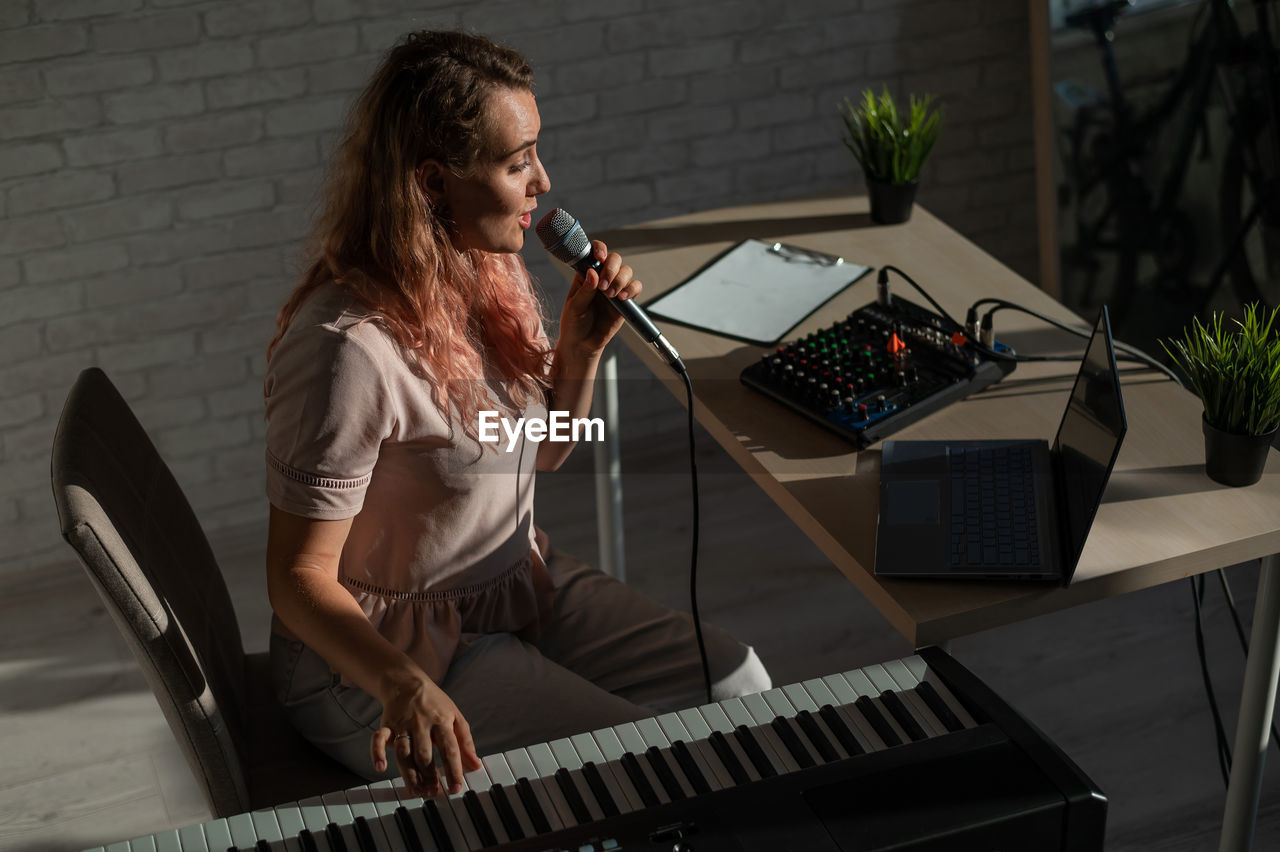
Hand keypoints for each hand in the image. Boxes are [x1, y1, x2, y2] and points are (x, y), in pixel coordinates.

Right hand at [370, 671, 482, 796]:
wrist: (407, 682)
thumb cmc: (434, 703)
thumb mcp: (455, 716)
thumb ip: (465, 742)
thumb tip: (476, 765)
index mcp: (442, 721)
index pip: (450, 749)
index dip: (454, 769)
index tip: (456, 788)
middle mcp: (422, 724)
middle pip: (425, 754)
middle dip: (430, 775)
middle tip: (434, 793)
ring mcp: (403, 725)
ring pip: (404, 752)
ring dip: (409, 774)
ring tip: (416, 790)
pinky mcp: (387, 726)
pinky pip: (378, 739)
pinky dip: (377, 753)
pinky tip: (380, 767)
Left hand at [559, 239, 642, 359]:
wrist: (583, 344)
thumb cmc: (574, 324)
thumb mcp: (574, 306)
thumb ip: (585, 290)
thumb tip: (593, 272)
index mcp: (586, 274)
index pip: (595, 253)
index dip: (600, 250)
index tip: (599, 258)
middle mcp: (601, 278)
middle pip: (615, 259)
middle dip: (611, 269)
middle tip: (603, 286)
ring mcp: (614, 288)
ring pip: (626, 271)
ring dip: (620, 280)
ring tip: (610, 295)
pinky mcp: (625, 301)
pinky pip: (635, 287)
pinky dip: (632, 289)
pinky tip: (622, 298)